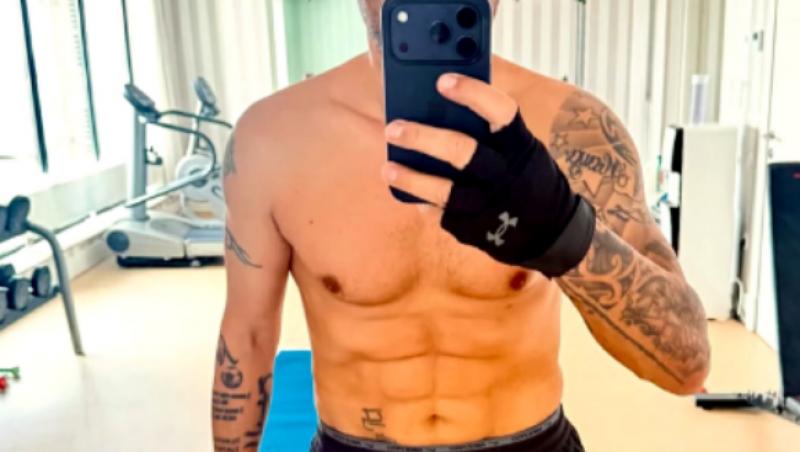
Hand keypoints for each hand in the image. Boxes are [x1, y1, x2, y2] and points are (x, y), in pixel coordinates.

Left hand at [381, 73, 595, 276]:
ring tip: (388, 168)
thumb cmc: (527, 177)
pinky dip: (422, 200)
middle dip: (423, 138)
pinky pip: (440, 214)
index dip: (472, 93)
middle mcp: (506, 174)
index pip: (500, 111)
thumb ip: (491, 132)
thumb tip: (440, 104)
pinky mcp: (474, 228)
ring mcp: (489, 205)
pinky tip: (407, 190)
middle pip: (462, 151)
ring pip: (445, 190)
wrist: (553, 231)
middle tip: (393, 128)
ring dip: (412, 178)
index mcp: (520, 145)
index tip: (442, 81)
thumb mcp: (523, 149)